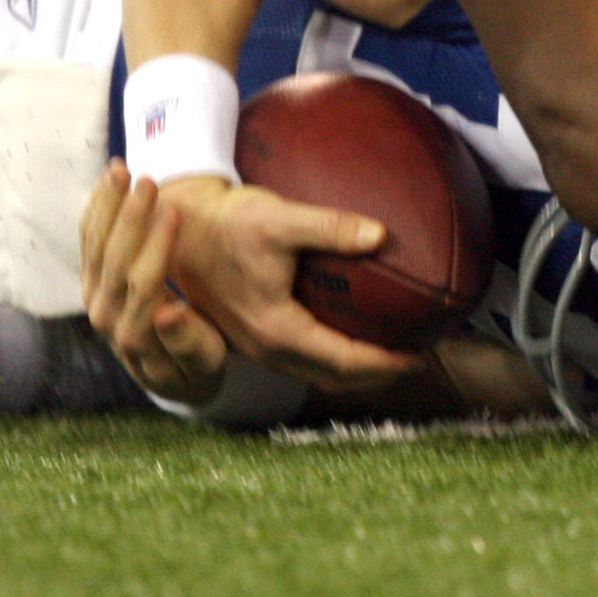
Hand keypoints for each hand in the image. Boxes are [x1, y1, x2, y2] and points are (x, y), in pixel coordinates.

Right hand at [78, 163, 420, 395]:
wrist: (178, 226)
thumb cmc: (228, 221)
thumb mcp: (279, 218)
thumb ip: (331, 227)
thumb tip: (381, 235)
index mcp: (276, 328)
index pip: (343, 361)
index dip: (385, 363)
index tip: (420, 355)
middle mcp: (264, 347)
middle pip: (332, 378)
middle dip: (376, 375)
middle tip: (415, 359)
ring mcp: (254, 346)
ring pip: (314, 373)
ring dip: (353, 371)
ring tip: (388, 354)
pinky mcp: (249, 336)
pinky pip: (299, 362)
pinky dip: (330, 360)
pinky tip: (345, 338)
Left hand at [78, 165, 231, 401]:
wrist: (170, 377)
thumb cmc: (197, 368)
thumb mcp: (207, 364)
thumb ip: (188, 344)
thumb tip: (168, 311)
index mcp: (137, 336)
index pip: (143, 284)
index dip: (157, 246)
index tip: (175, 210)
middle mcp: (106, 318)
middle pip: (113, 261)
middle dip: (130, 217)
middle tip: (147, 180)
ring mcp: (94, 299)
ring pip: (94, 247)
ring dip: (107, 206)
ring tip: (120, 169)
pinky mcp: (91, 283)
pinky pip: (87, 242)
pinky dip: (96, 209)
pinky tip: (107, 182)